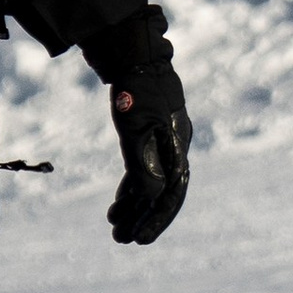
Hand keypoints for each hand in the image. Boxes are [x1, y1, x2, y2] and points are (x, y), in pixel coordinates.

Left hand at [84, 3, 189, 246]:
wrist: (132, 52)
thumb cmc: (134, 88)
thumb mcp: (136, 127)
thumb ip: (143, 163)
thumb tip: (152, 198)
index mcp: (177, 146)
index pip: (171, 194)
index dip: (156, 220)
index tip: (139, 241)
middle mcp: (175, 146)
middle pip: (162, 193)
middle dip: (143, 218)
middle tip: (121, 240)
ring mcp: (163, 140)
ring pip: (152, 182)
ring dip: (134, 205)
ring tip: (115, 225)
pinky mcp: (150, 133)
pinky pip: (143, 168)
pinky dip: (131, 186)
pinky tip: (119, 201)